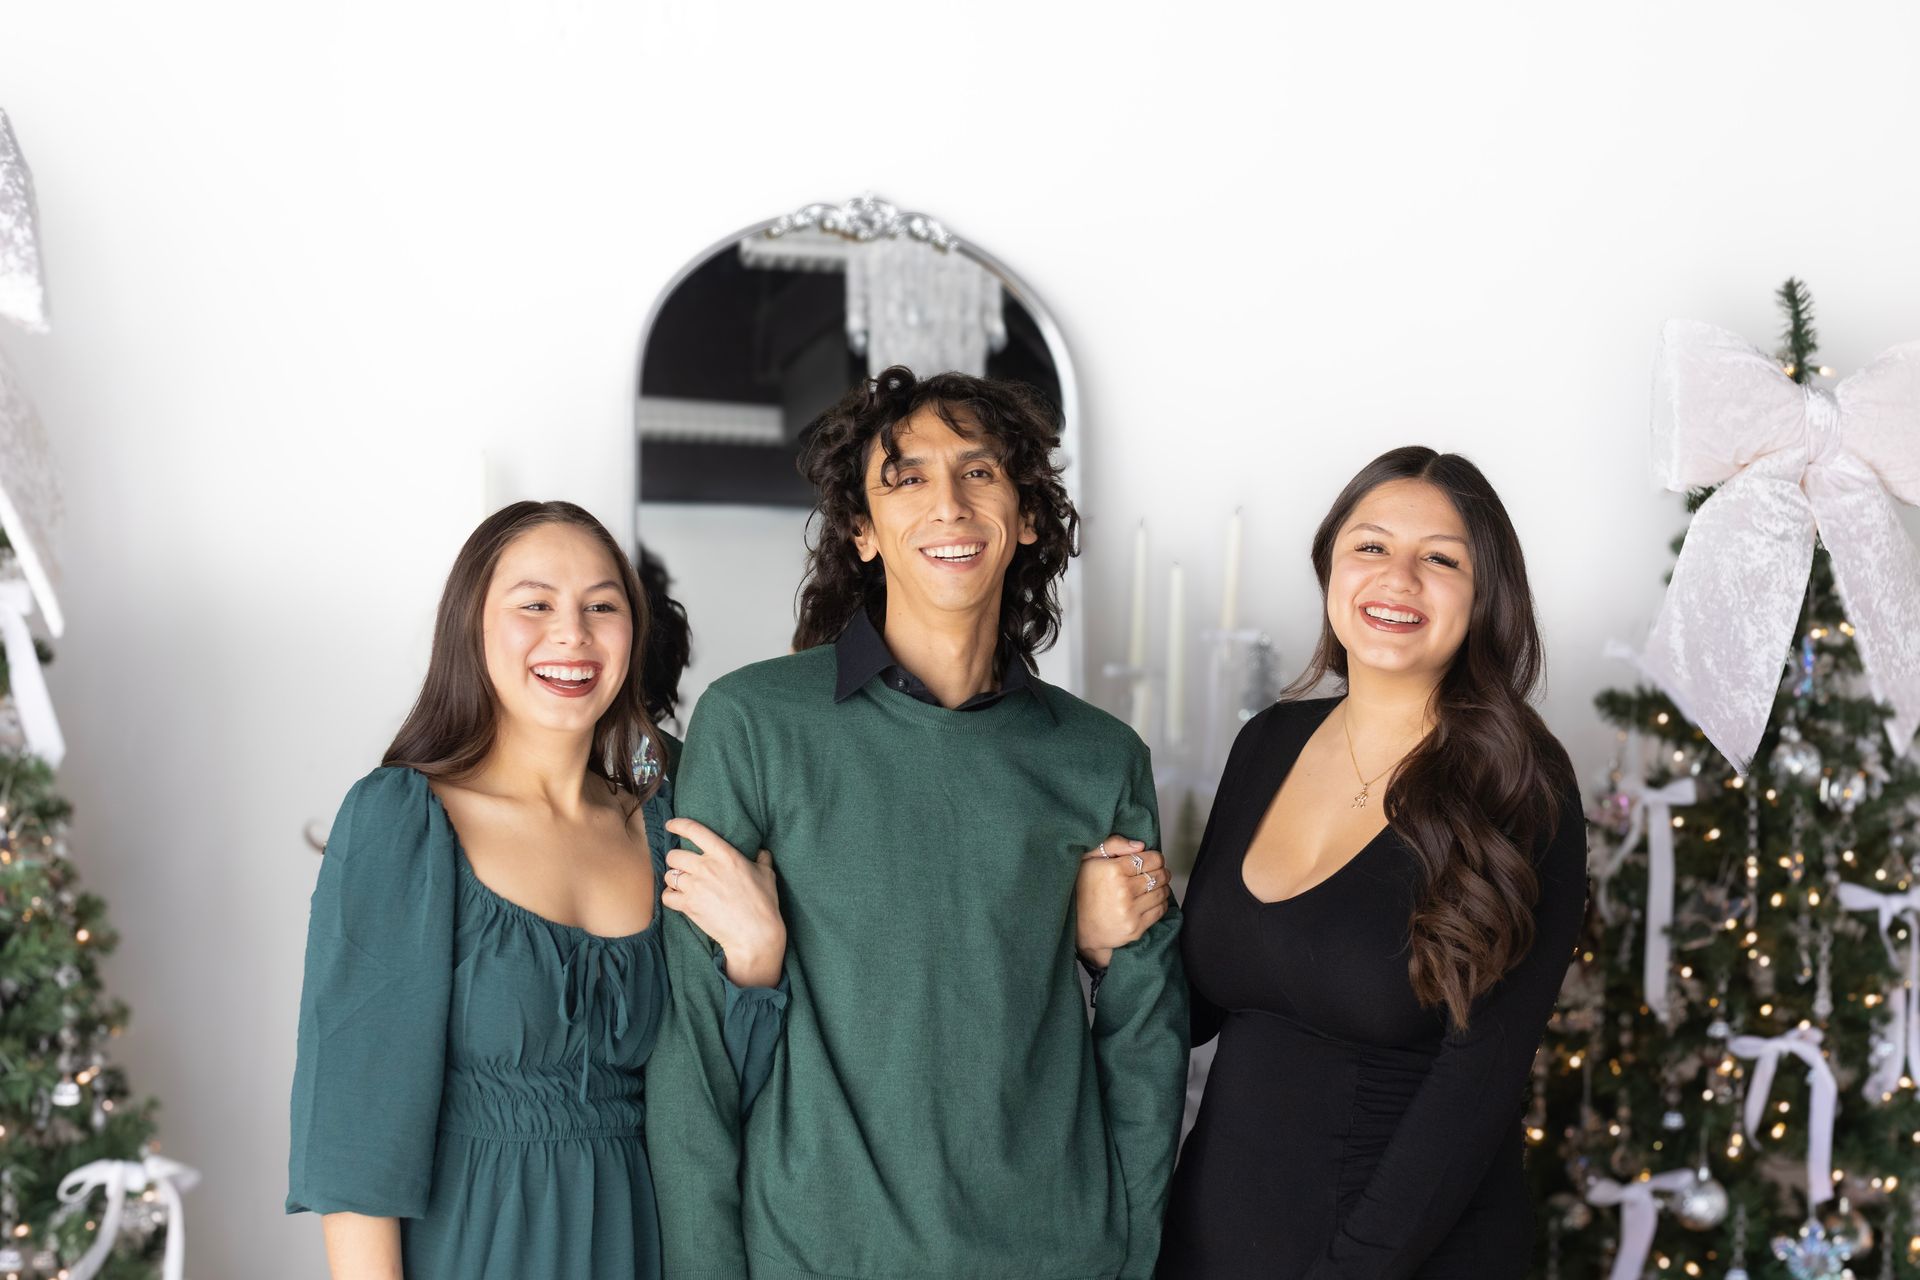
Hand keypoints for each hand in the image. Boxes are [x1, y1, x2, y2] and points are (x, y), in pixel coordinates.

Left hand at [662, 817, 786, 987]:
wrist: (755, 933)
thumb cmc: (764, 904)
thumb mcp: (767, 875)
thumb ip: (762, 859)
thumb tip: (761, 851)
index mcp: (725, 854)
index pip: (695, 831)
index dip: (679, 825)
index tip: (672, 825)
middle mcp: (706, 867)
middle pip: (674, 855)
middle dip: (676, 860)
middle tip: (683, 867)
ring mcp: (695, 886)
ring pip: (669, 875)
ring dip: (673, 880)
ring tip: (681, 885)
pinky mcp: (688, 906)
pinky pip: (667, 897)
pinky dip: (670, 897)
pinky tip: (678, 899)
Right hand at [1075, 835, 1168, 968]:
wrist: (1076, 927)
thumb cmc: (1081, 889)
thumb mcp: (1089, 859)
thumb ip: (1113, 844)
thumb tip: (1140, 845)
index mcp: (1113, 870)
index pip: (1152, 859)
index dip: (1156, 858)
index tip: (1153, 860)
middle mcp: (1123, 891)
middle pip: (1159, 875)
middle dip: (1162, 871)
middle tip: (1158, 872)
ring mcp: (1130, 911)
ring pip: (1162, 892)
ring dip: (1163, 887)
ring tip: (1155, 885)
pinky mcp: (1135, 928)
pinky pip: (1160, 910)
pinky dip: (1161, 903)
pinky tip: (1153, 899)